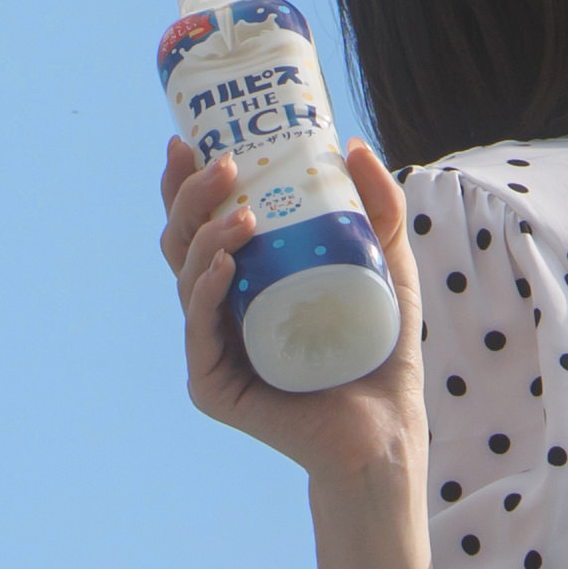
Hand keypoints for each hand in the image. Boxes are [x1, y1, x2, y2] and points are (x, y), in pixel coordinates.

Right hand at [167, 129, 427, 505]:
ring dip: (205, 237)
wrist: (386, 428)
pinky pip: (200, 331)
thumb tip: (353, 144)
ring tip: (241, 213)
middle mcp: (218, 310)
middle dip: (189, 197)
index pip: (200, 223)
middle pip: (181, 243)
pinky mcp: (214, 387)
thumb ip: (378, 207)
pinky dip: (207, 293)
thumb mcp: (386, 264)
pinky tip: (225, 265)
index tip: (190, 140)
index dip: (185, 184)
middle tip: (222, 164)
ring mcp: (211, 349)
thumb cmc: (378, 348)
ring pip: (186, 279)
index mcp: (243, 280)